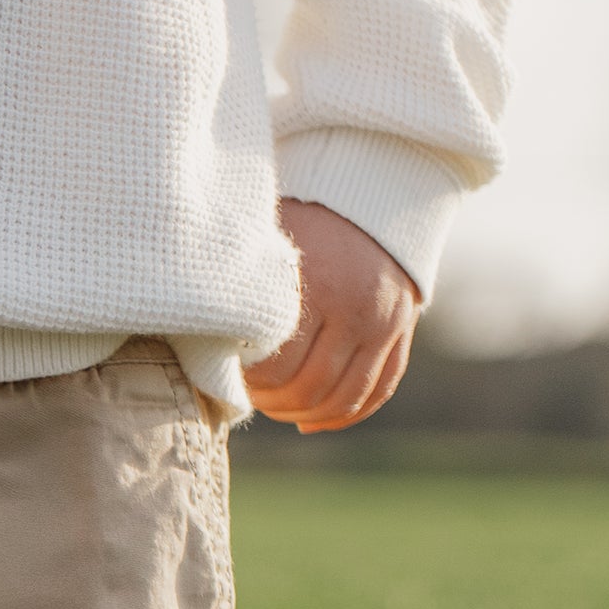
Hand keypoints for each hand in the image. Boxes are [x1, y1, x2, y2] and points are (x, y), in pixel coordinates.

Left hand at [250, 200, 421, 434]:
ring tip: (275, 406)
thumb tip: (203, 347)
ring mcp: (388, 321)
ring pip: (345, 398)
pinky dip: (346, 414)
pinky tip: (311, 422)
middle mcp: (361, 309)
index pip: (277, 369)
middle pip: (310, 389)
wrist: (365, 186)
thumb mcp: (264, 242)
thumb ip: (242, 292)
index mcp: (322, 288)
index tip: (229, 375)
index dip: (247, 384)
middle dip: (272, 403)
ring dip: (304, 414)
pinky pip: (381, 388)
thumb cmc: (297, 214)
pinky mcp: (404, 327)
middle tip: (249, 396)